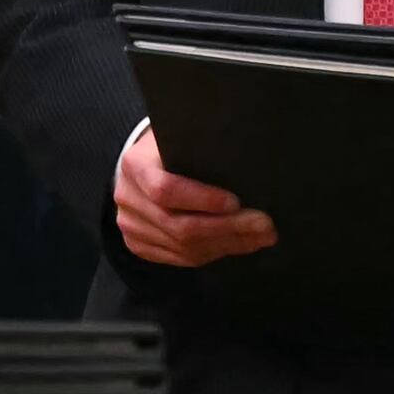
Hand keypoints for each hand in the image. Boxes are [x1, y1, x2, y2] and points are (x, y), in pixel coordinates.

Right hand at [117, 126, 275, 267]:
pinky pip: (180, 258)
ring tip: (262, 237)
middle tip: (265, 226)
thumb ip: (204, 145)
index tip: (236, 201)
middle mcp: (128, 197)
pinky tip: (239, 244)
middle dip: (229, 228)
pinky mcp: (138, 244)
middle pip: (179, 226)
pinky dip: (214, 253)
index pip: (166, 190)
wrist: (142, 166)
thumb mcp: (183, 135)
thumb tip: (249, 156)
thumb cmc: (173, 147)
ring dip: (229, 244)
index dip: (203, 200)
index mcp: (135, 165)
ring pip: (183, 247)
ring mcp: (130, 224)